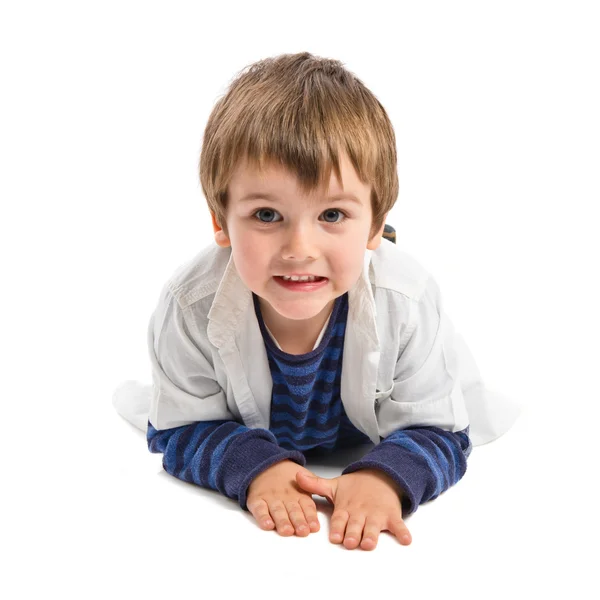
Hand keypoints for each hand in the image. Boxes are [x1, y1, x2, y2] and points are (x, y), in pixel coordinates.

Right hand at [246, 460, 320, 536]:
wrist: (266, 464)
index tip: (314, 527)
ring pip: (277, 511)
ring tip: (287, 531)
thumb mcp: (304, 479)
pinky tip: (267, 524)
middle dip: (298, 521)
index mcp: (299, 493)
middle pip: (293, 510)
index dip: (310, 517)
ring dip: (282, 521)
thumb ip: (315, 488)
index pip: (307, 506)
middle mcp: (286, 496)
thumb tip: (331, 493)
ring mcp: (271, 498)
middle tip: (302, 531)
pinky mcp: (257, 500)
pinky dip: (263, 517)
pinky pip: (259, 509)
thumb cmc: (288, 477)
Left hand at [296, 468, 411, 549]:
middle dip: (353, 533)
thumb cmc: (354, 487)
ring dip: (371, 534)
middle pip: (356, 525)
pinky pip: (398, 525)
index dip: (337, 528)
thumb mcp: (334, 485)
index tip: (334, 536)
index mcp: (346, 507)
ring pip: (374, 526)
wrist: (379, 476)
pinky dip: (402, 532)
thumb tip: (296, 476)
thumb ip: (315, 485)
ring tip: (368, 543)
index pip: (339, 519)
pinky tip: (405, 539)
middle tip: (350, 542)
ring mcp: (376, 514)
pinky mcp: (391, 515)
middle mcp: (360, 512)